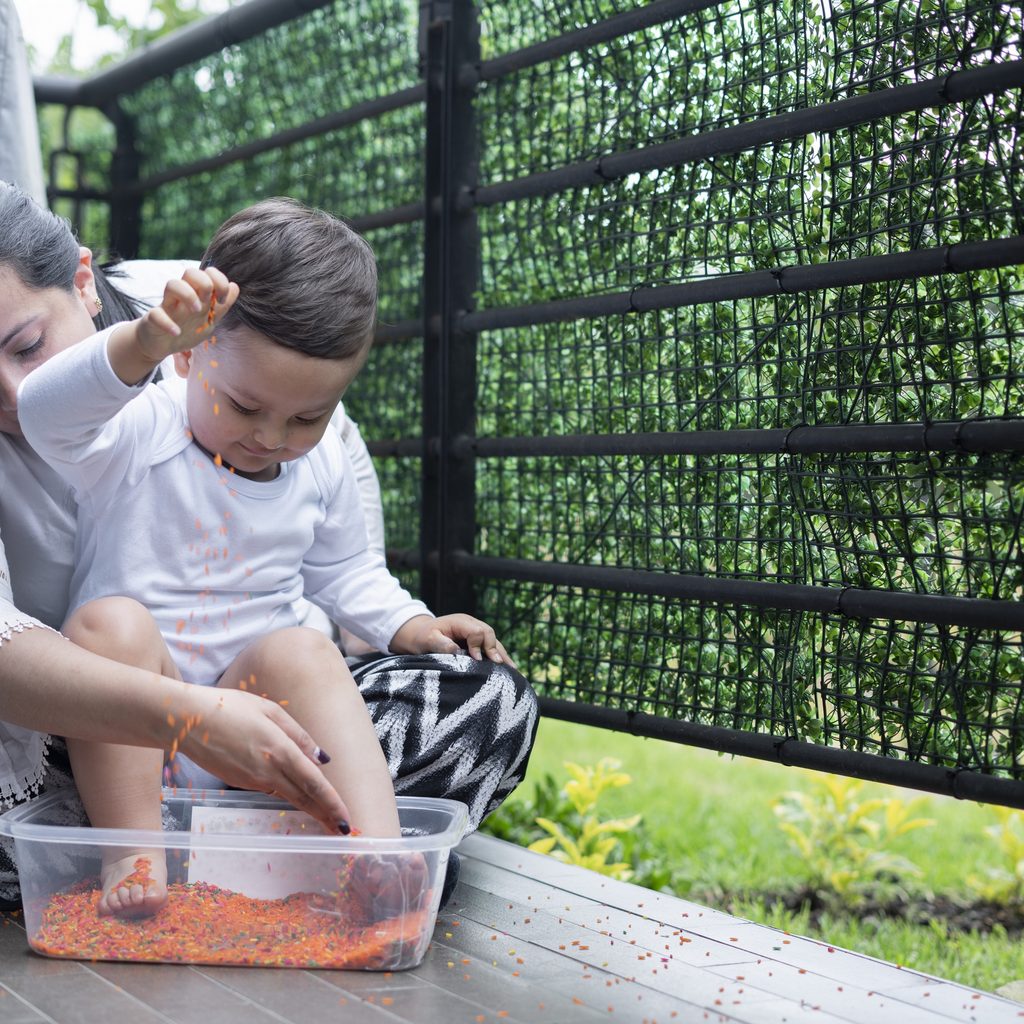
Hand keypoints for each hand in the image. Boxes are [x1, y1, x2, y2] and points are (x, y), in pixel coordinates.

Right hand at [136, 266, 238, 363]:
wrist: (161, 346)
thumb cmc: (186, 329)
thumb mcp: (209, 319)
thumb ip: (222, 306)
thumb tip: (235, 286)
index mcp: (196, 294)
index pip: (207, 273)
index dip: (219, 280)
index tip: (221, 299)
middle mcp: (181, 296)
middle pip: (190, 272)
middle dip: (204, 283)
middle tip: (208, 302)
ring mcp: (167, 306)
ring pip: (172, 284)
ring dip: (188, 295)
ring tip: (196, 312)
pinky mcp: (152, 320)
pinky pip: (156, 315)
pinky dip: (168, 323)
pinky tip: (177, 332)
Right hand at [175, 685, 351, 835]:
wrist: (185, 721)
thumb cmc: (229, 707)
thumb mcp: (269, 711)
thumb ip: (298, 735)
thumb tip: (321, 758)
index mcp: (280, 750)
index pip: (314, 784)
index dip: (332, 804)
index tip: (347, 820)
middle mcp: (268, 771)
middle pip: (304, 798)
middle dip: (326, 815)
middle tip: (345, 830)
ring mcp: (252, 780)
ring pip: (288, 795)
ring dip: (310, 807)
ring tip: (328, 817)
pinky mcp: (239, 782)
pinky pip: (271, 788)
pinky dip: (289, 794)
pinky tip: (298, 794)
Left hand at [389, 613, 516, 667]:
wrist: (420, 634)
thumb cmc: (422, 637)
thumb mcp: (427, 640)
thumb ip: (441, 644)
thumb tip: (457, 651)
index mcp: (461, 622)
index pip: (477, 631)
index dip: (478, 645)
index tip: (475, 660)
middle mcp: (471, 625)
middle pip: (489, 634)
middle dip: (494, 650)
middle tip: (498, 665)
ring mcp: (476, 632)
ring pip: (494, 641)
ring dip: (502, 655)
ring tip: (513, 671)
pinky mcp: (477, 642)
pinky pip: (491, 647)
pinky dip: (499, 657)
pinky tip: (508, 670)